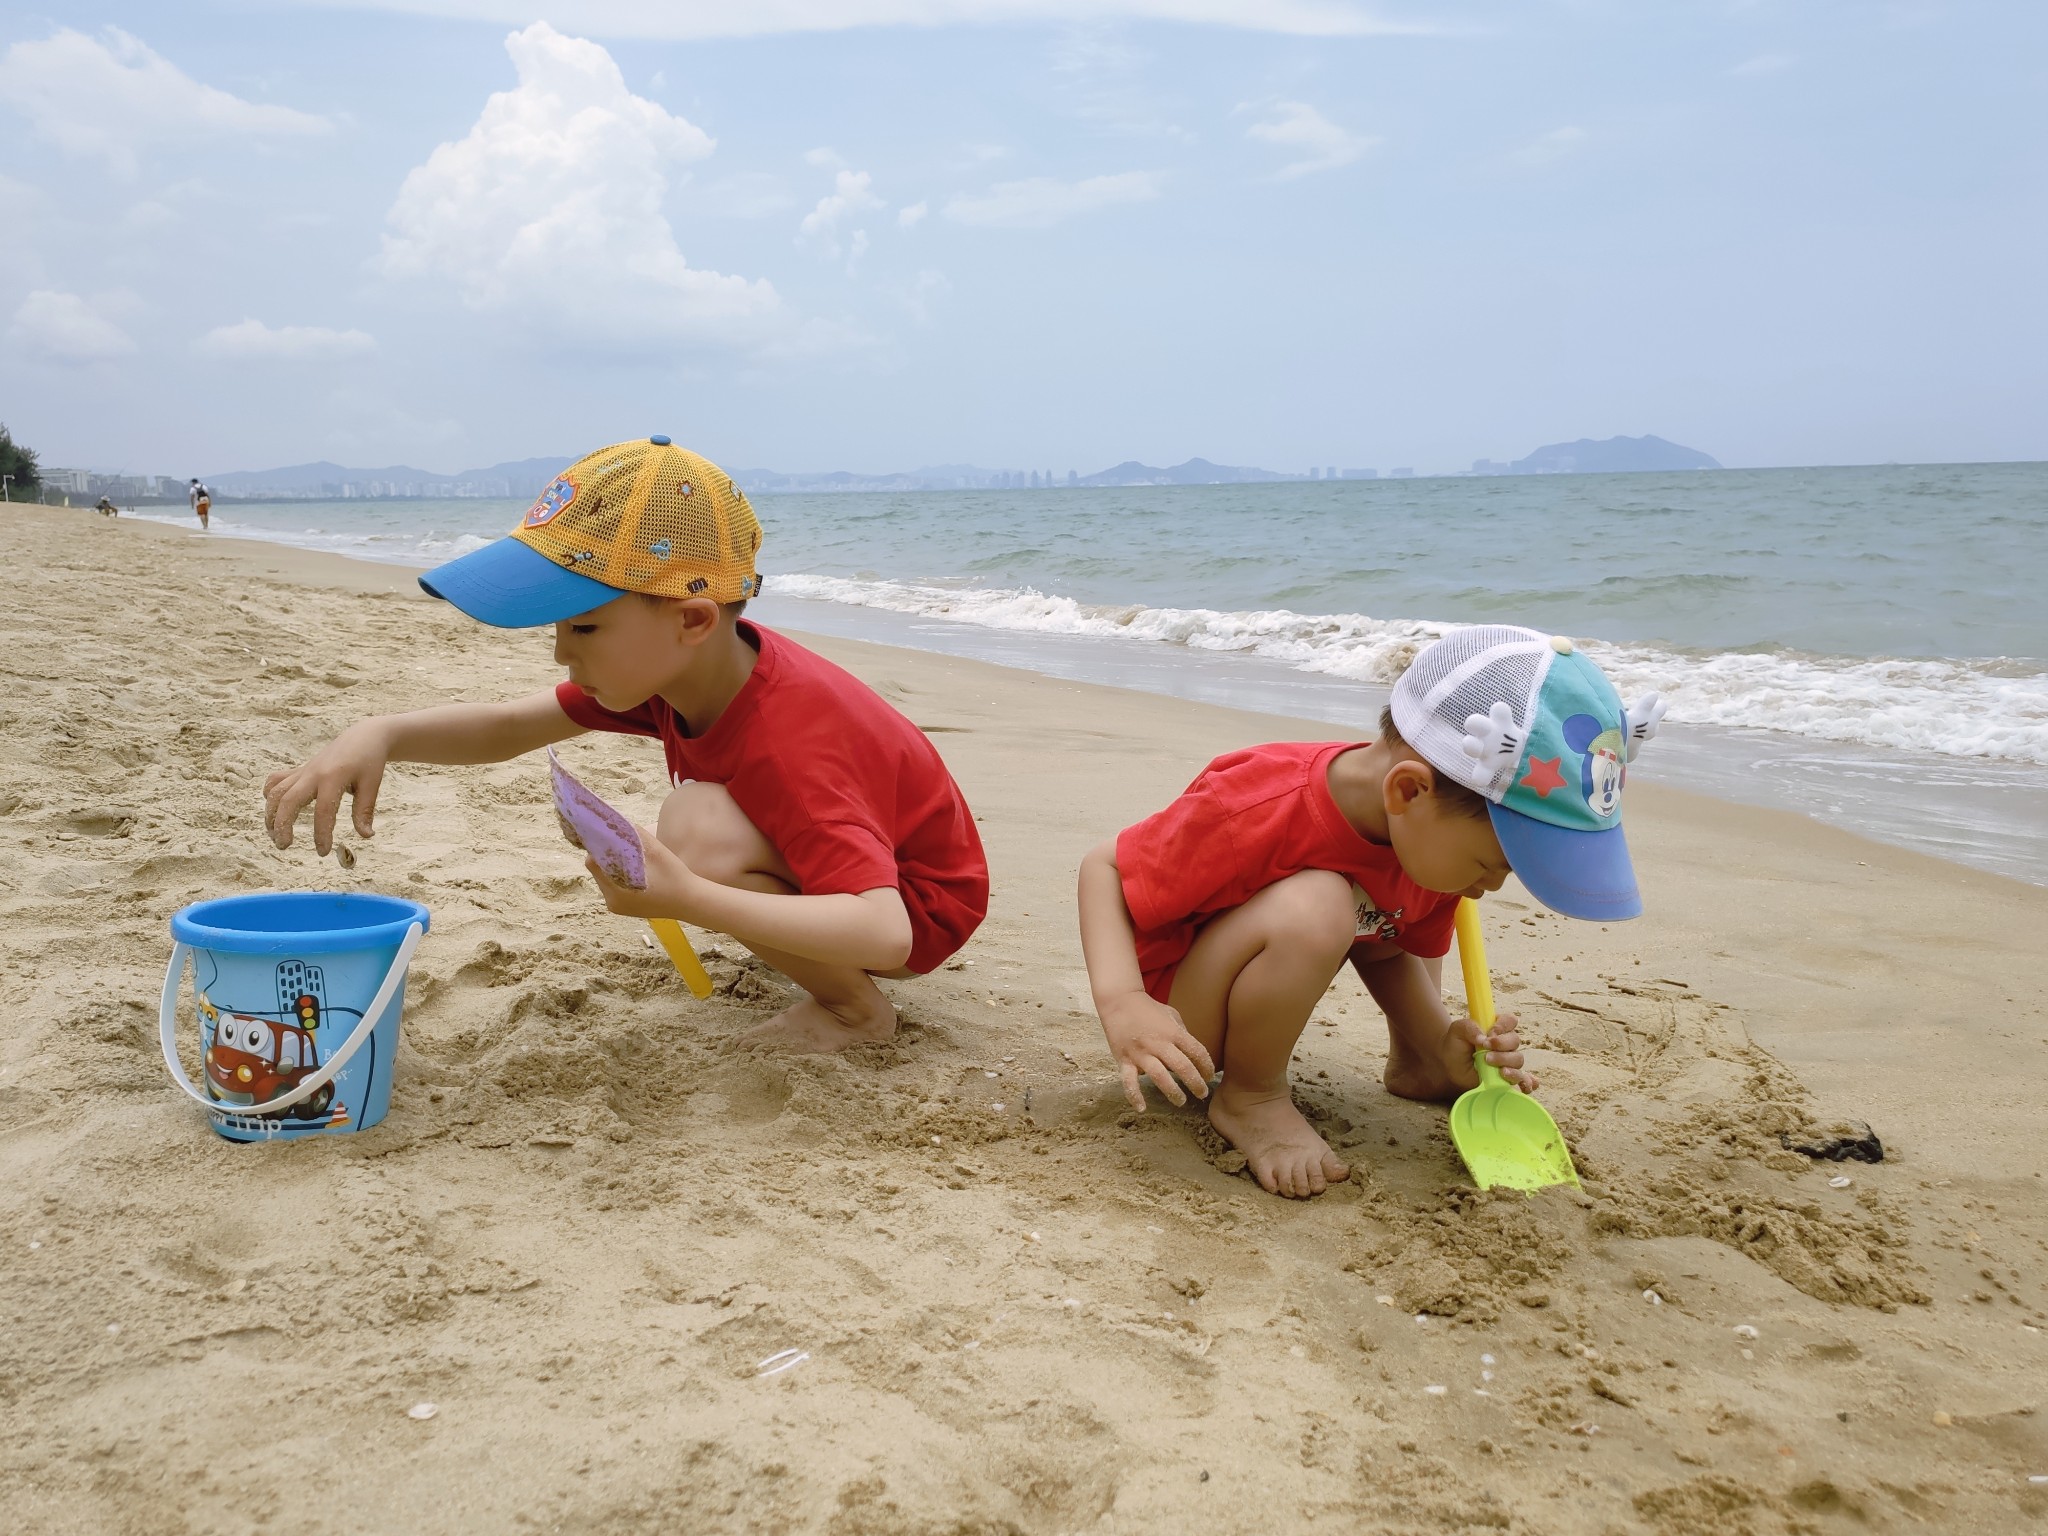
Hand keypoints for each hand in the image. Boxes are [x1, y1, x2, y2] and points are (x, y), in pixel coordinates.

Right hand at [263, 720, 391, 854]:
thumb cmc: (369, 762)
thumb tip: (366, 836)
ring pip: (276, 791)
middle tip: (284, 846)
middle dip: (282, 825)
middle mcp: (313, 773)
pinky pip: (276, 780)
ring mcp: (303, 770)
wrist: (362, 737)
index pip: (323, 810)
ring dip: (271, 814)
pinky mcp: (299, 770)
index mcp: (334, 777)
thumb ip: (364, 811)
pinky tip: (273, 811)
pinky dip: (270, 795)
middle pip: (289, 800)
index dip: (321, 833)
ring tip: (274, 835)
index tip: (322, 852)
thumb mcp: (371, 785)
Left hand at [582, 824, 701, 920]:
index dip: (598, 848)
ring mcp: (616, 907)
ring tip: (632, 864)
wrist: (690, 901)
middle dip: (606, 858)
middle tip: (624, 849)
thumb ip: (633, 835)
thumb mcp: (655, 850)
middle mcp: (611, 900)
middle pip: (597, 871)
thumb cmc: (674, 875)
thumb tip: (616, 822)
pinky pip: (613, 889)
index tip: (610, 839)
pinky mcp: (623, 909)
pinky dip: (618, 880)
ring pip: (604, 879)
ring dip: (612, 868)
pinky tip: (635, 877)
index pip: (592, 862)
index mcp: (616, 888)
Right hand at [1099, 992, 1216, 1111]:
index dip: (1207, 1066)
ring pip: (1159, 1076)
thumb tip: (1193, 1054)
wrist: (1119, 1001)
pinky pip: (1129, 1081)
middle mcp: (1158, 1043)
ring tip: (1181, 1101)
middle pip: (1182, 1067)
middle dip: (1196, 1083)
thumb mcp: (1171, 1015)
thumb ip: (1183, 1033)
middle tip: (1202, 1094)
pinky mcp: (1124, 1059)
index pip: (1197, 1052)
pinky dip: (1134, 1096)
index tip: (1210, 1076)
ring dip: (1173, 1091)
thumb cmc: (1148, 1008)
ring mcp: (1141, 1052)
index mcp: (1173, 1032)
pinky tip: (1142, 1108)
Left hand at [1449, 1010, 1537, 1093]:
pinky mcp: (1508, 1077)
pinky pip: (1523, 1080)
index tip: (1490, 1033)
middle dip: (1502, 1045)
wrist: (1449, 1067)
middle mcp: (1505, 1044)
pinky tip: (1524, 1085)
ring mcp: (1508, 1061)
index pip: (1510, 1021)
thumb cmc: (1455, 1045)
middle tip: (1485, 1049)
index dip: (1503, 1026)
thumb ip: (1469, 1027)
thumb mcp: (1457, 1030)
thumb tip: (1483, 1037)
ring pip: (1518, 1060)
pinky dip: (1527, 1082)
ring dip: (1505, 1061)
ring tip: (1489, 1063)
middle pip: (1515, 1040)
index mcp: (1496, 1028)